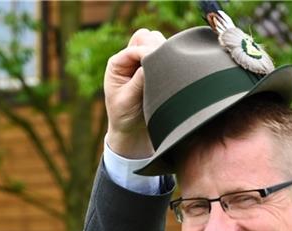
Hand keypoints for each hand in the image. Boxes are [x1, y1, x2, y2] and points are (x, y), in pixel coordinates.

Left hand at [104, 28, 165, 158]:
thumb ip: (138, 81)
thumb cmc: (124, 118)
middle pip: (146, 37)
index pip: (135, 47)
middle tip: (164, 65)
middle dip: (156, 48)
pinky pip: (166, 54)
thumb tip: (151, 62)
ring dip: (164, 52)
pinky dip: (170, 59)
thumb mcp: (127, 100)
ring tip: (168, 70)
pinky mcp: (155, 68)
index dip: (147, 52)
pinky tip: (173, 71)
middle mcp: (129, 59)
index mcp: (117, 64)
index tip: (159, 63)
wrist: (132, 132)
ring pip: (158, 42)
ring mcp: (143, 62)